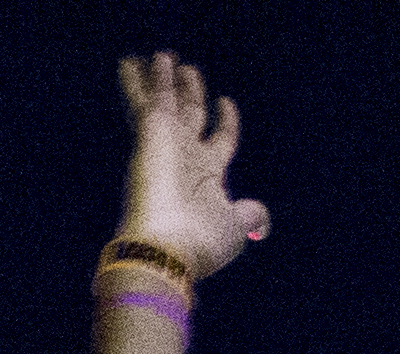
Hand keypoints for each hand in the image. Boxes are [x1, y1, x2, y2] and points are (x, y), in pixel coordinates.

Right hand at [112, 49, 268, 283]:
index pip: (218, 140)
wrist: (164, 249)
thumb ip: (249, 215)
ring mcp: (165, 145)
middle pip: (190, 116)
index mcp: (206, 175)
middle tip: (188, 72)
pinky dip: (143, 82)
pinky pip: (146, 101)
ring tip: (162, 58)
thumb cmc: (199, 243)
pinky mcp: (149, 135)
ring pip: (163, 104)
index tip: (225, 102)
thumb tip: (262, 220)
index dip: (224, 120)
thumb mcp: (235, 227)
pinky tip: (137, 63)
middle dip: (190, 95)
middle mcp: (184, 157)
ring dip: (162, 82)